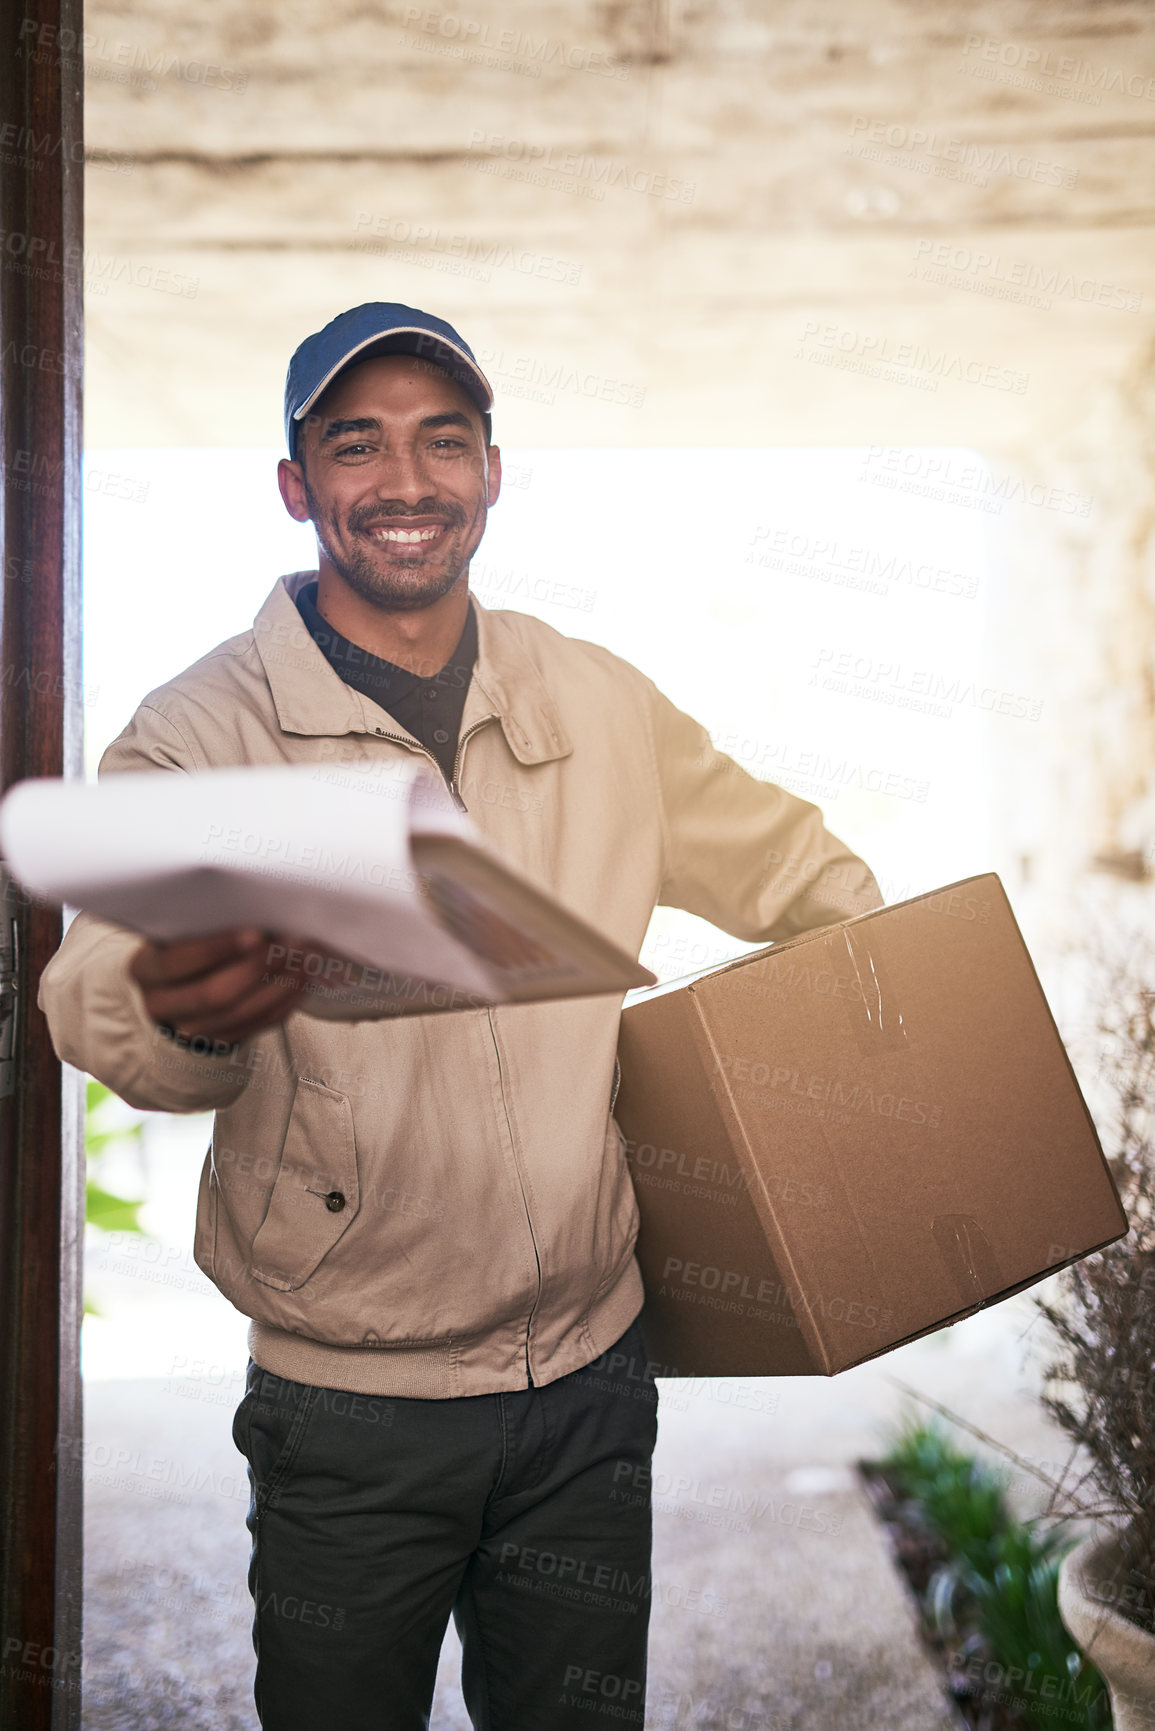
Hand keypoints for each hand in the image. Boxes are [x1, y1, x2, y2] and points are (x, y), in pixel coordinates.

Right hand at [128, 927, 322, 1045]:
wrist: (178, 984)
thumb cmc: (185, 943)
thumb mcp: (181, 928)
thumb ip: (205, 921)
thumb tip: (254, 901)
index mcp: (146, 968)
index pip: (175, 962)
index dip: (216, 949)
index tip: (255, 932)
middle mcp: (161, 1003)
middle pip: (213, 995)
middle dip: (257, 967)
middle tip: (290, 942)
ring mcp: (190, 1028)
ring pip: (241, 1014)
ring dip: (280, 984)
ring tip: (305, 956)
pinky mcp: (222, 1040)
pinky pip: (259, 1024)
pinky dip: (286, 1000)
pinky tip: (303, 978)